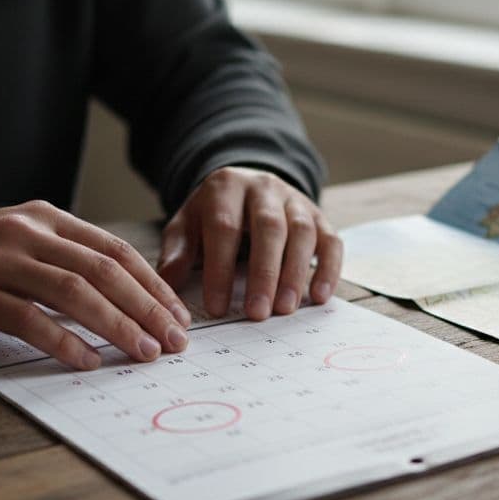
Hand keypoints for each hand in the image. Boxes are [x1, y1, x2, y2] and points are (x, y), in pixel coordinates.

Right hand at [0, 200, 190, 369]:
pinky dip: (63, 341)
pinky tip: (88, 360)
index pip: (115, 250)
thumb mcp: (21, 240)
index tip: (179, 314)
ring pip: (74, 292)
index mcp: (46, 218)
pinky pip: (29, 319)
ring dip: (117, 325)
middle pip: (104, 271)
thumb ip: (67, 257)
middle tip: (175, 340)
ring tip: (144, 352)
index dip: (153, 284)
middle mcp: (27, 232)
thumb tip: (129, 296)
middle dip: (148, 308)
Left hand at [157, 167, 342, 319]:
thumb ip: (177, 251)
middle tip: (257, 313)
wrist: (248, 185)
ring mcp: (295, 201)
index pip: (224, 227)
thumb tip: (167, 285)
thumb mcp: (187, 224)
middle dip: (264, 274)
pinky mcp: (318, 216)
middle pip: (268, 228)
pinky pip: (331, 240)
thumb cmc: (214, 214)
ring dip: (295, 273)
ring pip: (302, 233)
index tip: (217, 308)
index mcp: (226, 187)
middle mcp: (264, 188)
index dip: (221, 269)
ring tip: (285, 309)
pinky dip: (328, 269)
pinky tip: (319, 297)